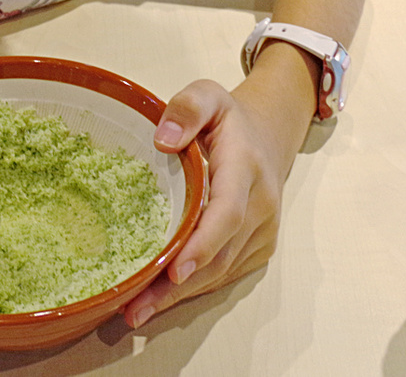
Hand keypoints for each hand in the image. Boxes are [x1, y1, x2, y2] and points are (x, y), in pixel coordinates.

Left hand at [122, 78, 297, 328]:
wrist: (269, 135)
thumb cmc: (228, 118)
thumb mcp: (207, 93)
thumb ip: (187, 108)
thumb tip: (163, 140)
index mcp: (246, 167)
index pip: (227, 213)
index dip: (202, 245)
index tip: (174, 270)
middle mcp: (261, 205)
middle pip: (220, 254)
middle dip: (178, 285)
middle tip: (135, 307)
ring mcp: (263, 231)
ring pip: (221, 272)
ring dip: (180, 296)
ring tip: (137, 311)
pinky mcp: (258, 248)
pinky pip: (225, 274)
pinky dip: (193, 289)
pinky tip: (160, 299)